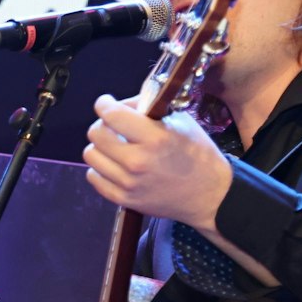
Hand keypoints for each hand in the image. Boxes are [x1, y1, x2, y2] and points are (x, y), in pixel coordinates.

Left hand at [82, 95, 233, 227]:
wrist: (210, 194)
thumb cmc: (197, 154)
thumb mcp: (181, 122)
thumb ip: (150, 110)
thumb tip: (123, 105)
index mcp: (155, 138)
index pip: (111, 115)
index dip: (104, 104)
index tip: (106, 103)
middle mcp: (138, 161)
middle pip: (96, 134)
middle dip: (103, 125)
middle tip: (114, 126)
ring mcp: (128, 183)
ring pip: (91, 155)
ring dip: (100, 147)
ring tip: (115, 147)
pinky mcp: (123, 199)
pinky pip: (94, 177)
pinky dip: (101, 168)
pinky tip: (115, 165)